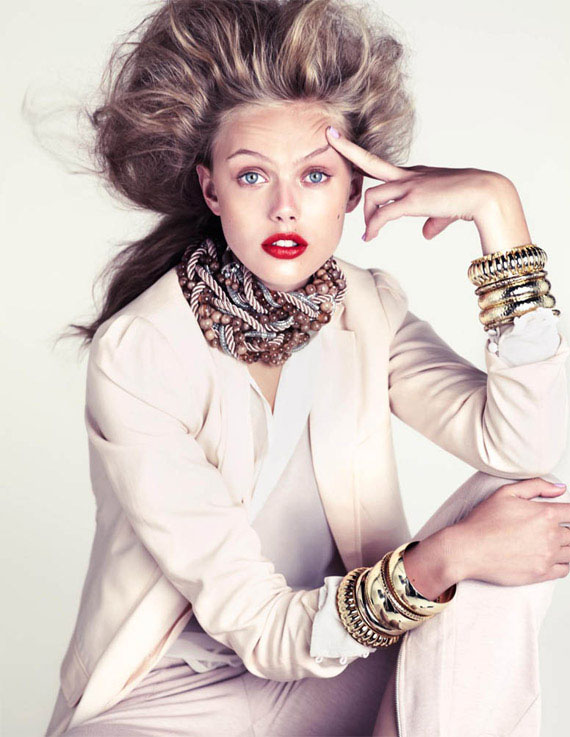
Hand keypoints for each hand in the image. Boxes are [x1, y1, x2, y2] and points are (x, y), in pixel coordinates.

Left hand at [325, 126, 528, 252]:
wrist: (486, 194)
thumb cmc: (469, 200)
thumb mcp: (445, 211)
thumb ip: (433, 220)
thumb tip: (426, 233)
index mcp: (416, 175)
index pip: (383, 165)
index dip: (364, 158)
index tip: (346, 146)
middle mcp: (409, 175)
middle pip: (371, 162)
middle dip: (348, 151)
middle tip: (330, 139)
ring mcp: (410, 186)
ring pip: (373, 195)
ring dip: (367, 216)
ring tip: (368, 233)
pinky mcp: (413, 200)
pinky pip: (384, 214)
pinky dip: (374, 227)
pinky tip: (371, 237)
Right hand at [449, 478, 569, 585]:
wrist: (468, 549)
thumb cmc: (482, 521)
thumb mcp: (505, 493)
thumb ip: (536, 486)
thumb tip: (560, 489)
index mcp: (545, 514)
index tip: (564, 515)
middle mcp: (550, 536)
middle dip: (567, 529)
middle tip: (553, 529)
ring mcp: (547, 556)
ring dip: (566, 546)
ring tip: (553, 543)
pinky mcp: (541, 573)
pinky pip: (565, 570)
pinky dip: (564, 563)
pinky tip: (553, 557)